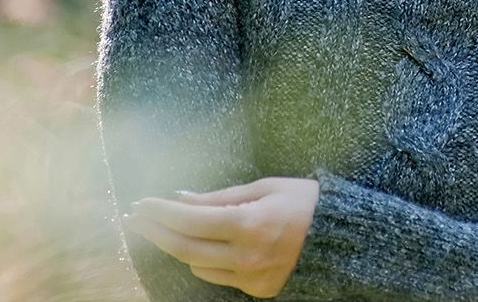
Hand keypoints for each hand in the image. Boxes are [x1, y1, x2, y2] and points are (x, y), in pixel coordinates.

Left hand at [123, 176, 319, 297]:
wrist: (341, 236)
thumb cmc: (304, 202)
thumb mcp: (263, 188)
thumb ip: (219, 197)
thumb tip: (180, 198)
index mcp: (250, 224)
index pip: (190, 219)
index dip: (160, 211)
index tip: (141, 203)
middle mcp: (248, 256)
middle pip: (185, 248)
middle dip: (155, 232)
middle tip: (136, 218)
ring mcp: (253, 277)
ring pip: (198, 266)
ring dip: (180, 245)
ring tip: (174, 227)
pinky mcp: (257, 290)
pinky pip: (218, 276)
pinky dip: (206, 260)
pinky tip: (206, 245)